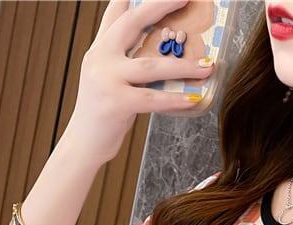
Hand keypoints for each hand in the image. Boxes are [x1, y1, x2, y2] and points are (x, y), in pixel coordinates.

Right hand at [63, 0, 215, 165]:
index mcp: (100, 48)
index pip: (116, 13)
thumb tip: (146, 39)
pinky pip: (153, 99)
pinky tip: (193, 99)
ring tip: (209, 66)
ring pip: (152, 67)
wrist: (83, 143)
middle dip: (161, 6)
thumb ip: (122, 55)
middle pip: (134, 23)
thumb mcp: (107, 75)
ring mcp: (107, 79)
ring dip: (184, 66)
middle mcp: (100, 57)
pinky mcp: (116, 103)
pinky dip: (175, 100)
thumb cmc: (103, 111)